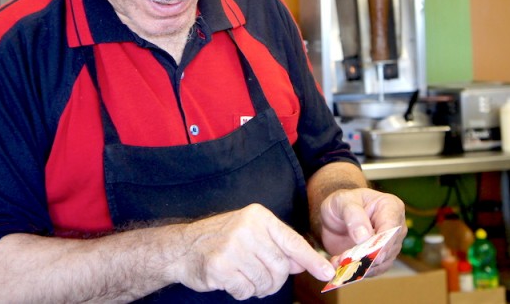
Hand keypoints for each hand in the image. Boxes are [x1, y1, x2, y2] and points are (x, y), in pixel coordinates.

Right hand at [174, 204, 335, 299]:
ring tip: (244, 277)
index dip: (311, 260)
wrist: (182, 247)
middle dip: (274, 279)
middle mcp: (247, 229)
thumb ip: (277, 246)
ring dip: (258, 287)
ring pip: (265, 281)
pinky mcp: (220, 267)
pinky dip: (242, 291)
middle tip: (261, 277)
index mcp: (258, 217)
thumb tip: (303, 262)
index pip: (291, 241)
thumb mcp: (251, 233)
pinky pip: (246, 290)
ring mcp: (232, 247)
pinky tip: (231, 279)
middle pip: (280, 267)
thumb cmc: (221, 239)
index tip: (327, 273)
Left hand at [318, 188, 405, 275]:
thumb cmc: (342, 202)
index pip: (392, 228)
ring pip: (381, 263)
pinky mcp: (380, 259)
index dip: (381, 242)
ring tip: (338, 262)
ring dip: (359, 266)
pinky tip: (341, 266)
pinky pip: (373, 270)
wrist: (335, 216)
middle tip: (344, 259)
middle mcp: (396, 228)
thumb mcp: (342, 201)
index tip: (365, 251)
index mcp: (391, 207)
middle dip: (366, 256)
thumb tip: (364, 237)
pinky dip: (357, 271)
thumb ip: (353, 215)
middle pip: (388, 248)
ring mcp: (390, 245)